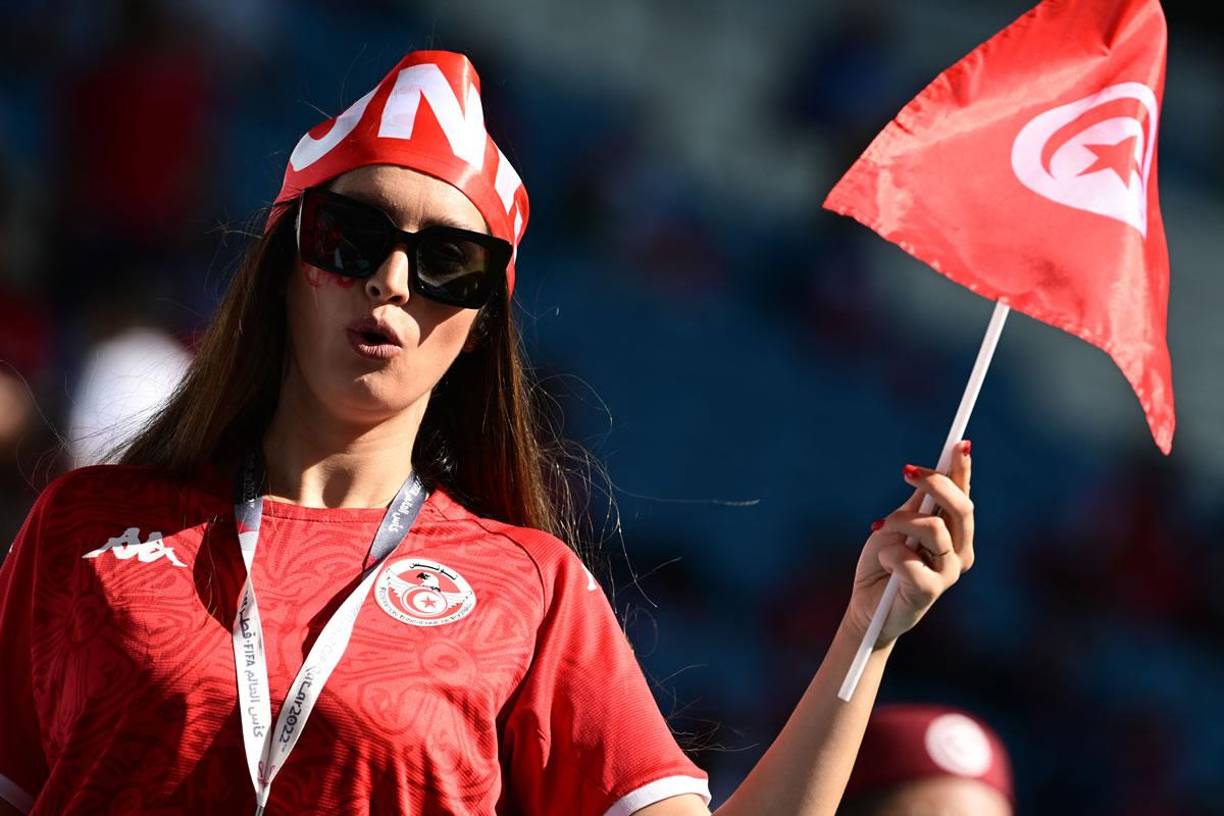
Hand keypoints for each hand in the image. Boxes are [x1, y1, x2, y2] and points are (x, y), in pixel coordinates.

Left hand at [845, 440, 974, 647]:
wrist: (867, 607)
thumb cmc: (882, 565)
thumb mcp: (897, 526)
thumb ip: (916, 507)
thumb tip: (928, 474)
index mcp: (954, 533)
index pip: (964, 496)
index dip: (962, 470)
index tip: (959, 443)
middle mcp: (960, 551)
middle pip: (961, 508)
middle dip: (935, 483)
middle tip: (906, 472)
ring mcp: (948, 572)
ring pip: (934, 529)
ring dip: (899, 523)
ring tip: (879, 529)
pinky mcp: (931, 591)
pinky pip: (910, 560)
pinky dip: (888, 554)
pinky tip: (884, 563)